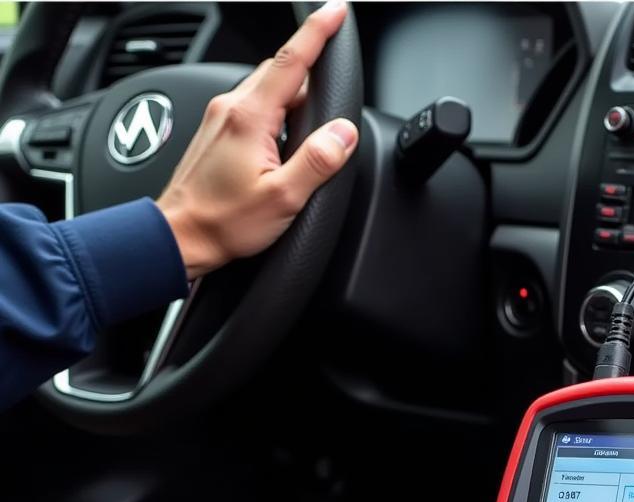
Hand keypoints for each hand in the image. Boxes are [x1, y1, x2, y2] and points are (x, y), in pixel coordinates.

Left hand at [156, 0, 357, 279]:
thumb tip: (343, 132)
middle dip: (310, 72)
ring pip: (266, 90)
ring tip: (309, 133)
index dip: (318, 31)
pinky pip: (253, 108)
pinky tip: (282, 144)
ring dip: (292, 99)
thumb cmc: (224, 223)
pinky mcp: (215, 132)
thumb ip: (317, 161)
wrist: (180, 237)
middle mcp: (230, 108)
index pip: (291, 60)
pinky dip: (275, 115)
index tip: (336, 10)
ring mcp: (219, 117)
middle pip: (280, 71)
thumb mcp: (283, 199)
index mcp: (249, 117)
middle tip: (333, 92)